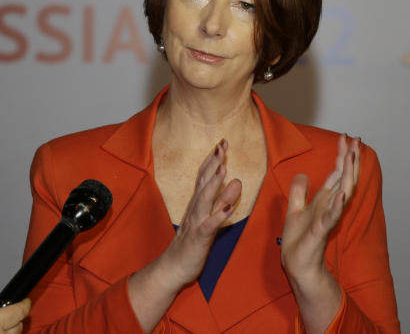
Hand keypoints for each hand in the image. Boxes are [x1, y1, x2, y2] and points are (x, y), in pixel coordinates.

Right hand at [159, 138, 243, 288]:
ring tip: (223, 168)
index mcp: (197, 203)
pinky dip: (218, 216)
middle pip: (204, 182)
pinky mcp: (199, 238)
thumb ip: (222, 200)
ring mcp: (196, 222)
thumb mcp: (209, 218)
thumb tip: (236, 180)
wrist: (173, 267)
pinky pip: (209, 226)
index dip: (213, 159)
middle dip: (213, 163)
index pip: (204, 176)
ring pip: (205, 200)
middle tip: (222, 145)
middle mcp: (195, 209)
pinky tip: (228, 208)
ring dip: (214, 184)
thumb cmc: (192, 242)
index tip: (222, 141)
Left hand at [281, 134, 359, 299]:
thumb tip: (304, 173)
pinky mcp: (320, 232)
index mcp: (324, 200)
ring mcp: (327, 219)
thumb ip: (299, 191)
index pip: (336, 173)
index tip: (346, 136)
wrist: (298, 266)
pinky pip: (331, 217)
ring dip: (347, 176)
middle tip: (356, 139)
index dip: (342, 155)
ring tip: (352, 158)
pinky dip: (337, 206)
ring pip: (342, 193)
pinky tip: (341, 195)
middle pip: (343, 178)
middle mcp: (329, 207)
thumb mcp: (294, 209)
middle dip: (349, 159)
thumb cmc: (299, 241)